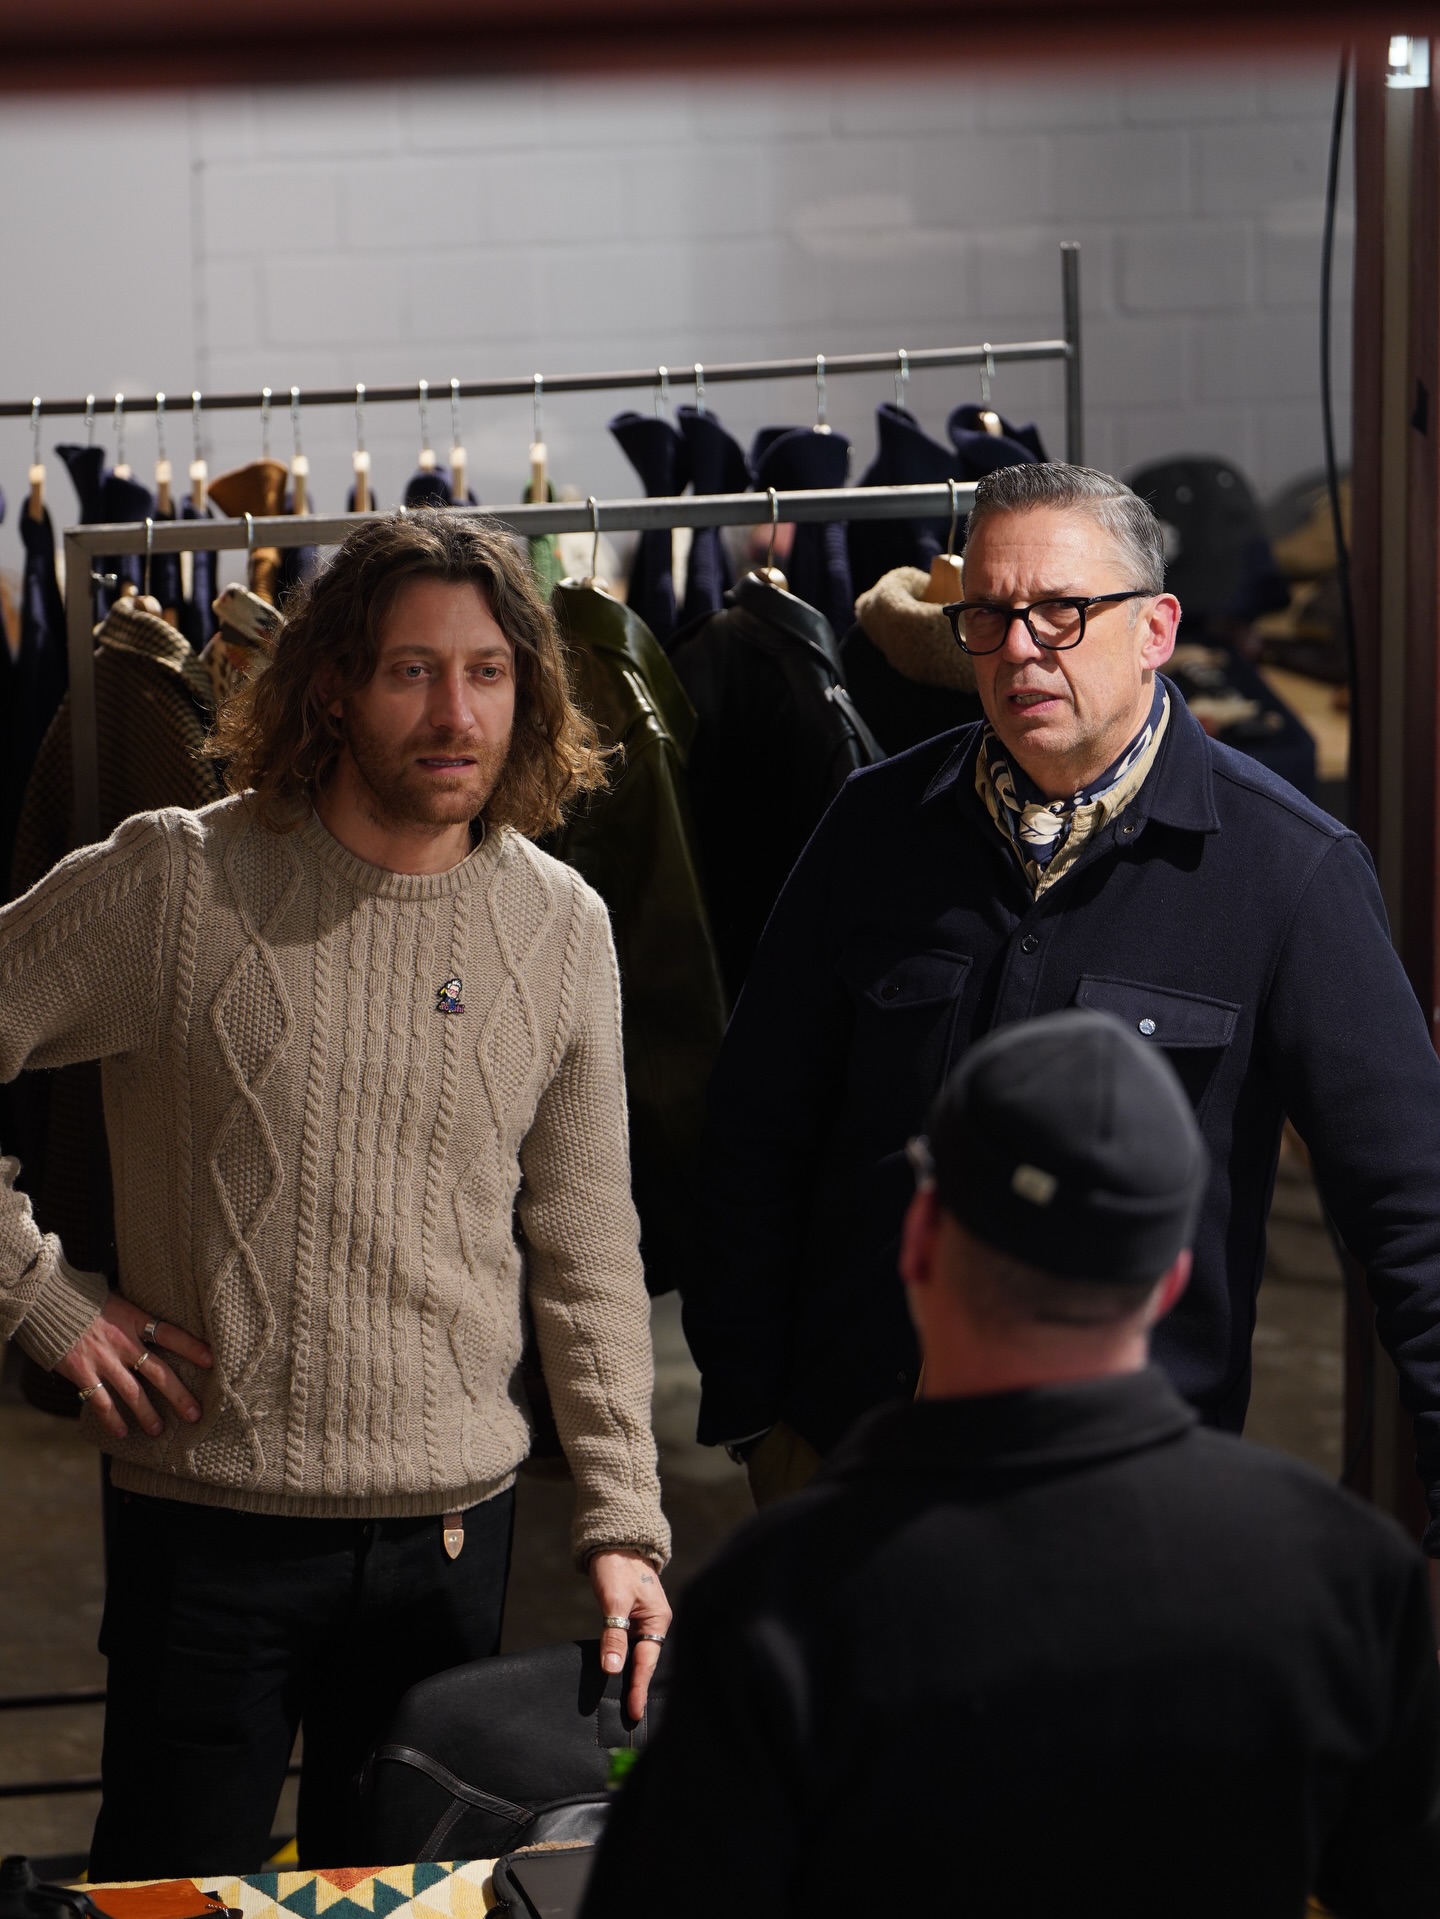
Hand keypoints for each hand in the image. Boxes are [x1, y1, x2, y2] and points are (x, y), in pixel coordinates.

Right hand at [55, 1295, 212, 1440]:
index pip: (172, 1334)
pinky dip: (112, 1419)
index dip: (192, 1347)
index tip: (212, 1361)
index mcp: (135, 1320)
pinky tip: (121, 1433)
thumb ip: (135, 1319)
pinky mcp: (82, 1372)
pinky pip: (101, 1401)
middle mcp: (124, 1342)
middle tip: (195, 1414)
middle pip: (159, 1372)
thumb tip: (154, 1327)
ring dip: (147, 1415)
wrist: (47, 1301)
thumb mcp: (117, 1302)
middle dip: (179, 1395)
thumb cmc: (84, 1299)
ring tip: (159, 1431)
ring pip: (133, 1393)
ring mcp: (103, 1359)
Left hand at [589, 1548, 671, 1720]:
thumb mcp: (614, 1601)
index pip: (647, 1661)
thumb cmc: (617, 1566)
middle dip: (639, 1687)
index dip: (639, 1688)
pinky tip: (621, 1675)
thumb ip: (614, 1635)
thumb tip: (612, 1669)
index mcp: (658, 1618)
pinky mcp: (634, 1617)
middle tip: (631, 1716)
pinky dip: (627, 1661)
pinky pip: (632, 1645)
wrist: (614, 1540)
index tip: (634, 1712)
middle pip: (647, 1661)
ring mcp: (646, 1619)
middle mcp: (656, 1622)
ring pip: (640, 1655)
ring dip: (633, 1676)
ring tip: (628, 1703)